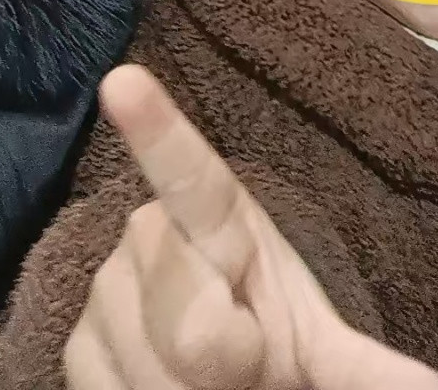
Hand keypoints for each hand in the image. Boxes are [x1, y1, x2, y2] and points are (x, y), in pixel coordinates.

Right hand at [64, 65, 437, 389]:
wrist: (218, 375)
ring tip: (211, 384)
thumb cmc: (272, 339)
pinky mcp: (75, 339)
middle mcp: (152, 234)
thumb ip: (362, 368)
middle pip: (187, 318)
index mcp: (219, 218)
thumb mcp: (318, 347)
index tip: (123, 79)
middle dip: (224, 365)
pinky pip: (104, 389)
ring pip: (145, 366)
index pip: (189, 172)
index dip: (155, 126)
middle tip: (248, 367)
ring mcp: (108, 286)